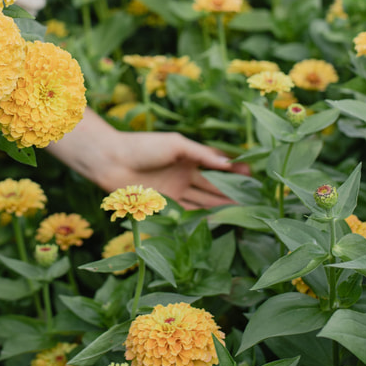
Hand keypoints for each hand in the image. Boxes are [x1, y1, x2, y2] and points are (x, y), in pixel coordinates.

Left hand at [95, 131, 248, 208]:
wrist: (110, 160)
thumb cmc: (143, 146)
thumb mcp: (177, 145)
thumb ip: (203, 155)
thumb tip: (229, 163)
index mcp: (189, 155)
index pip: (217, 164)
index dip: (234, 171)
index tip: (253, 176)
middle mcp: (184, 174)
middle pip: (213, 185)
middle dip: (232, 191)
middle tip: (255, 200)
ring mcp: (175, 190)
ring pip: (203, 200)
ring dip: (221, 206)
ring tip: (243, 211)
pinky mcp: (164, 205)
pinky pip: (187, 212)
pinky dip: (203, 216)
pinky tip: (219, 220)